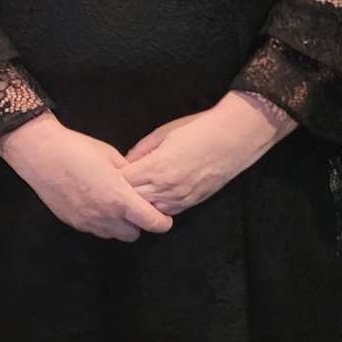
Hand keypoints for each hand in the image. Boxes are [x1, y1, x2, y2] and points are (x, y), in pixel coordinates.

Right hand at [0, 113, 173, 240]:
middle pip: (134, 235)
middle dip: (138, 224)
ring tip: (112, 204)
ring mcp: (87, 222)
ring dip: (118, 225)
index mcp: (120, 198)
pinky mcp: (72, 222)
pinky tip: (92, 203)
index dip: (162, 221)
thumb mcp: (111, 155)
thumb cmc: (77, 149)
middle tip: (134, 207)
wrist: (40, 153)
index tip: (162, 215)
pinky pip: (94, 230)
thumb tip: (139, 183)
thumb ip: (129, 174)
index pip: (153, 223)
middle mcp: (105, 216)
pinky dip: (100, 222)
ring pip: (113, 235)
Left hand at [121, 92, 294, 215]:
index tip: (108, 173)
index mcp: (156, 167)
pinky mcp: (193, 202)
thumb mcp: (163, 133)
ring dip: (140, 203)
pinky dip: (157, 207)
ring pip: (150, 210)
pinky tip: (153, 199)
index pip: (124, 181)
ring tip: (132, 195)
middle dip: (123, 192)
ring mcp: (181, 197)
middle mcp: (167, 187)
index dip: (114, 177)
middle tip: (115, 187)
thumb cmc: (197, 129)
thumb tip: (126, 161)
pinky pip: (168, 212)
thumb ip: (141, 150)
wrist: (233, 138)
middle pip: (134, 198)